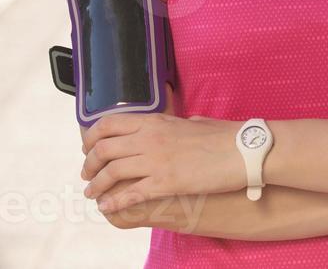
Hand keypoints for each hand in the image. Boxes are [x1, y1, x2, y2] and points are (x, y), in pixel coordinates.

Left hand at [80, 105, 242, 216]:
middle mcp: (148, 138)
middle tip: (87, 174)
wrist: (241, 150)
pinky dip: (114, 202)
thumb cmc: (222, 136)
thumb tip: (178, 124)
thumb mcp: (193, 122)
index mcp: (153, 121)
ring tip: (91, 194)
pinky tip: (107, 207)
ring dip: (96, 185)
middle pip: (104, 149)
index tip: (88, 148)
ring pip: (111, 172)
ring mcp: (155, 160)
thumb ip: (177, 124)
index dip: (92, 137)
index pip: (108, 124)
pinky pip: (130, 194)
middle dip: (90, 164)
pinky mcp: (164, 183)